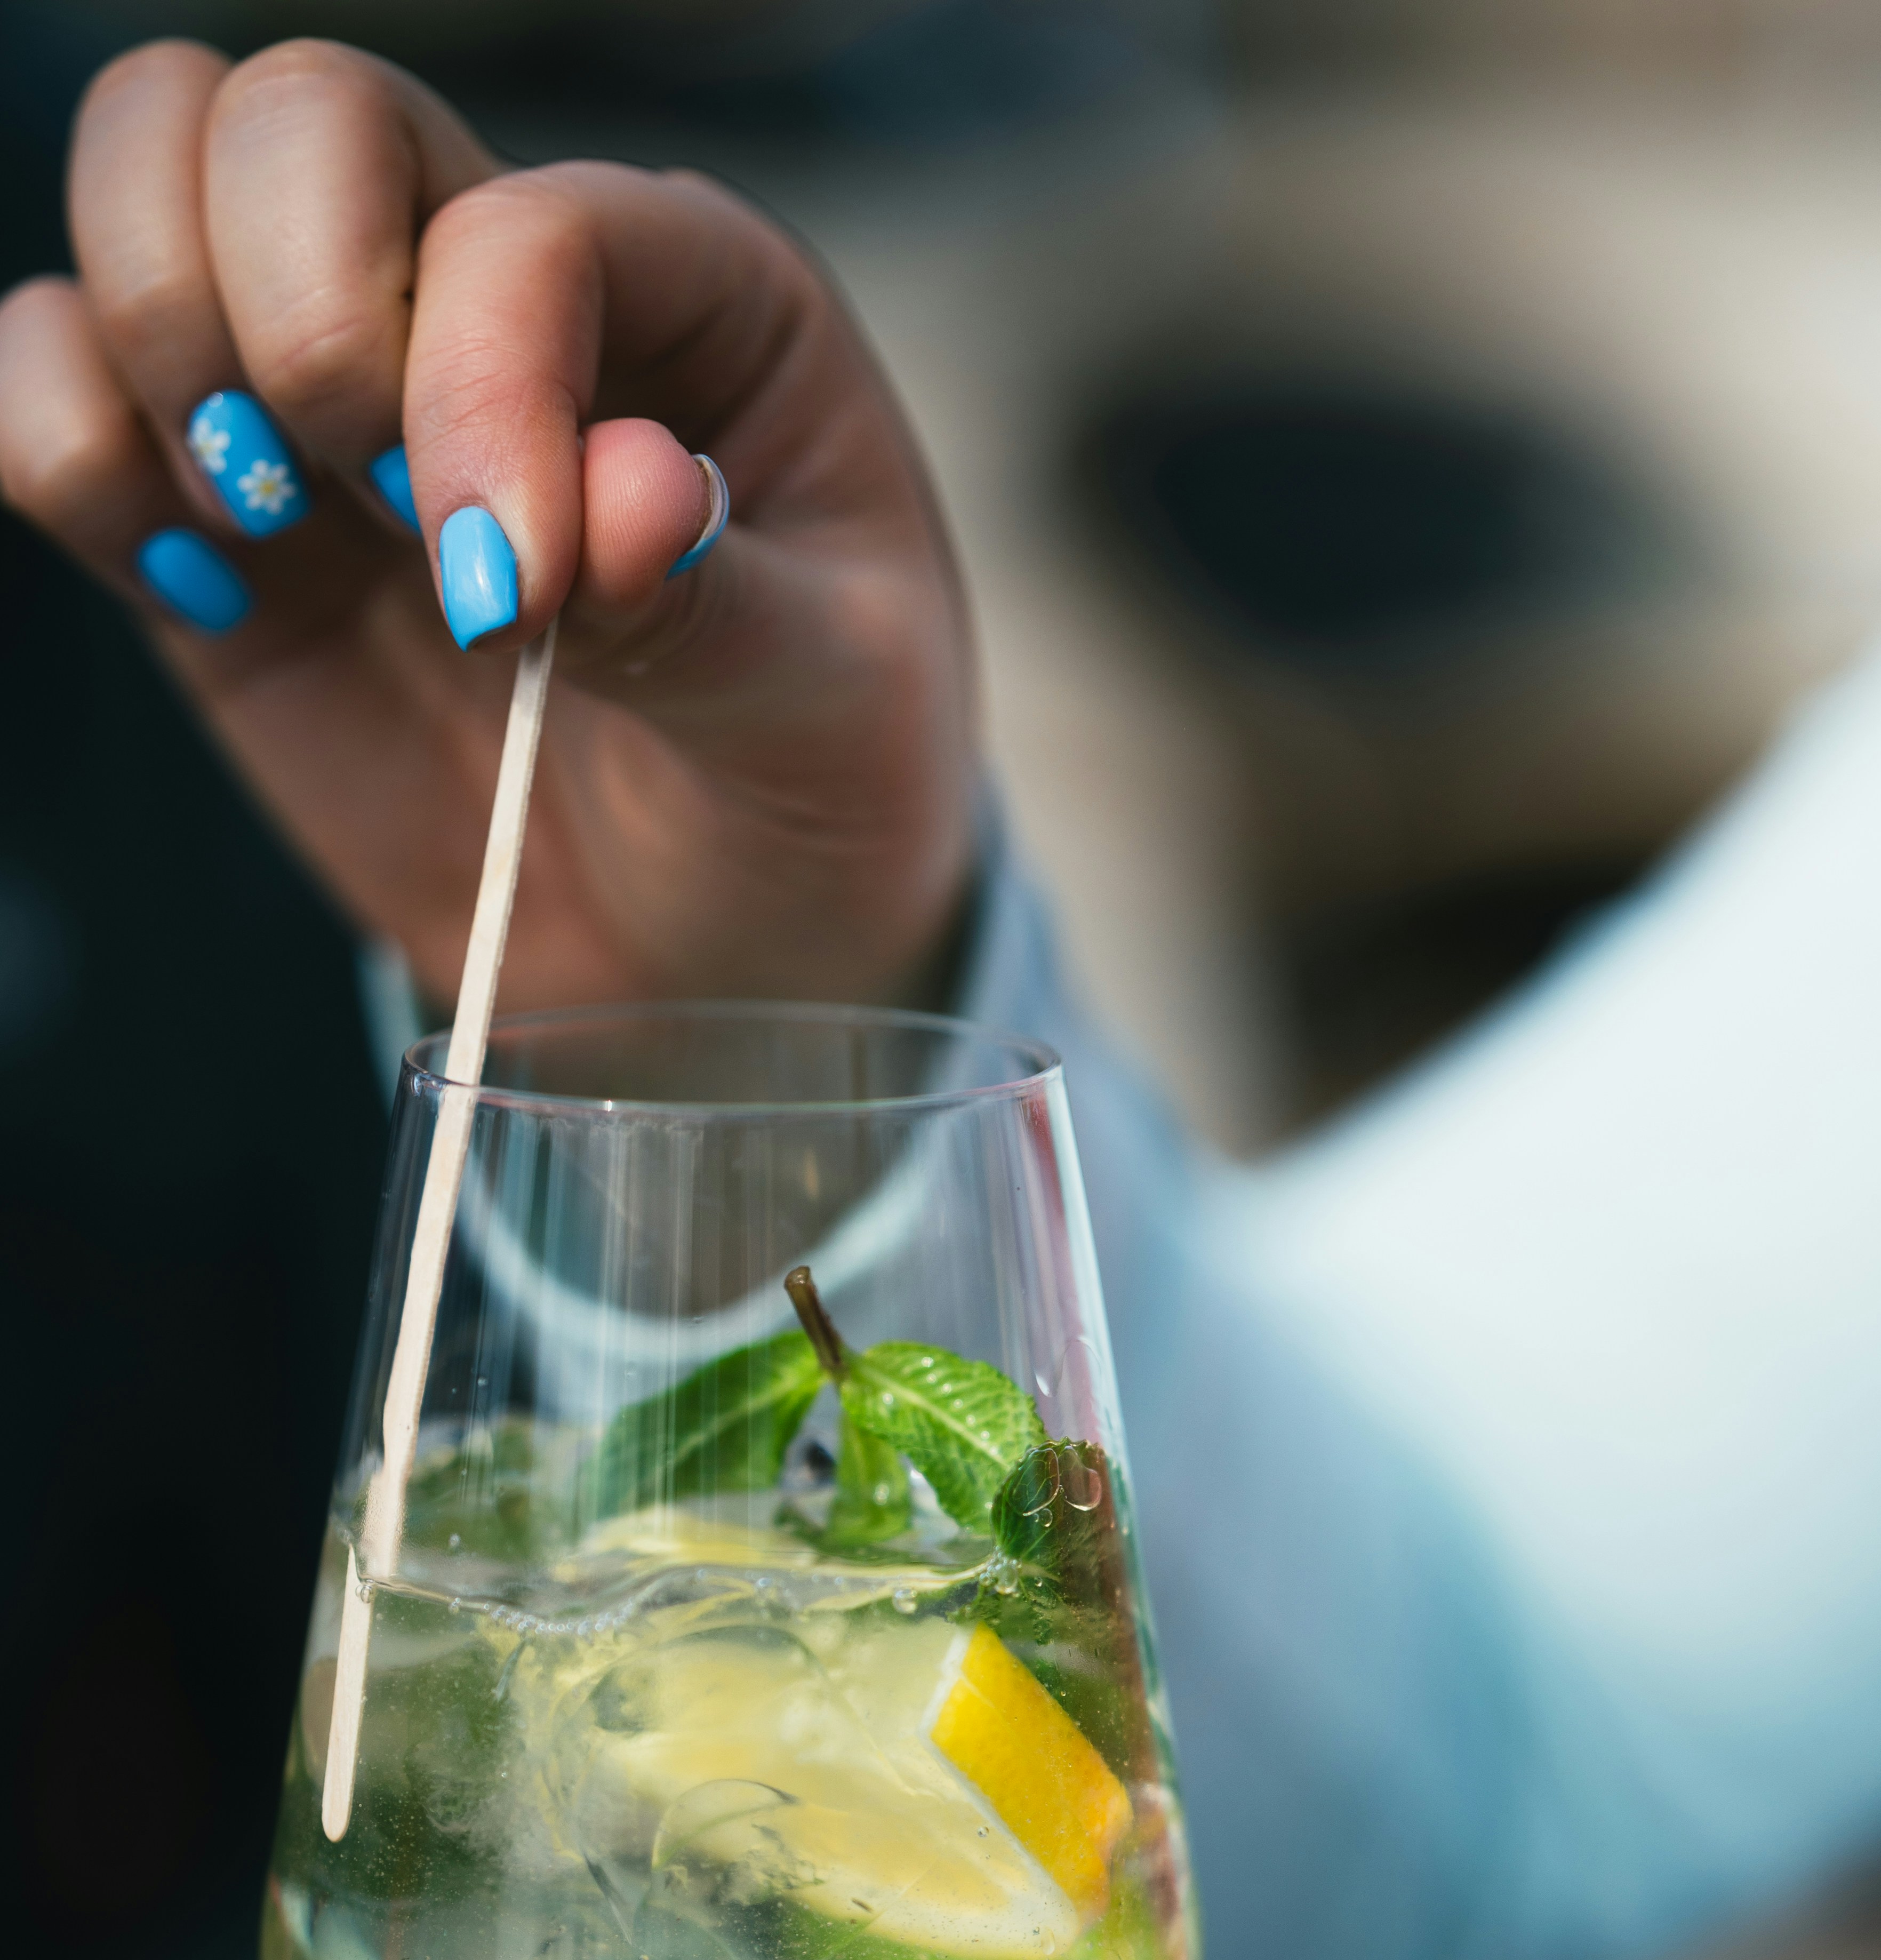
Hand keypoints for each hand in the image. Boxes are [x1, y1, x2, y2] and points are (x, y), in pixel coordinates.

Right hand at [0, 40, 977, 1015]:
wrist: (721, 945)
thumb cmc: (806, 793)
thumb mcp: (827, 714)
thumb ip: (719, 605)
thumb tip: (622, 493)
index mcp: (693, 294)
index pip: (516, 231)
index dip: (479, 391)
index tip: (507, 594)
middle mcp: (497, 293)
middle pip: (292, 118)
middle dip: (291, 312)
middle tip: (373, 514)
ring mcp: (340, 392)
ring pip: (142, 176)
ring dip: (164, 357)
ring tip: (272, 533)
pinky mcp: (216, 510)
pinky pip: (44, 373)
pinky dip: (68, 457)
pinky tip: (204, 588)